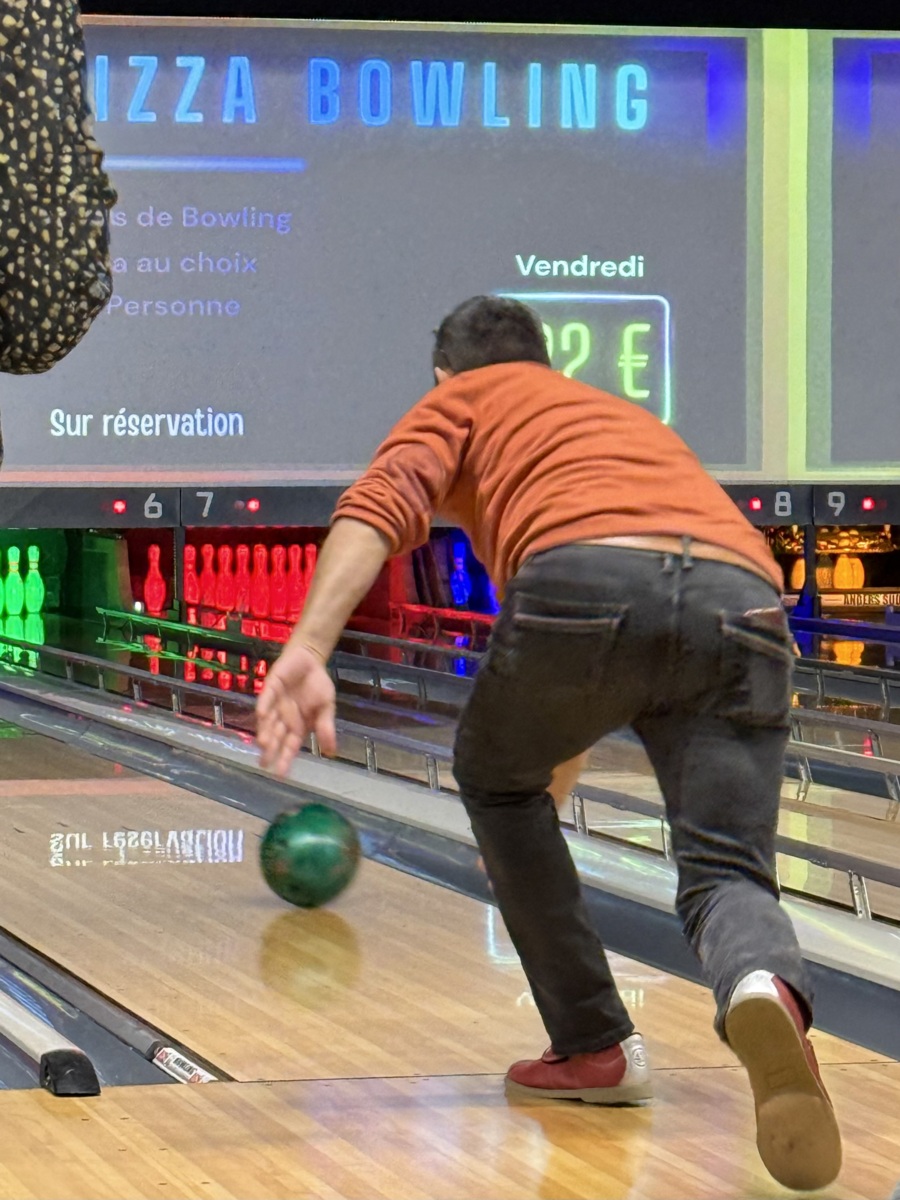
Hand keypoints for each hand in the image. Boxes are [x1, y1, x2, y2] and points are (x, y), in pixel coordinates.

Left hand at [256, 641, 336, 775]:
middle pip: (276, 737)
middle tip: (265, 764)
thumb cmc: (318, 686)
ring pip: (268, 721)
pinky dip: (264, 706)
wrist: (311, 660)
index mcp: (297, 726)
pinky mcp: (270, 688)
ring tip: (263, 744)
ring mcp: (275, 704)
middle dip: (271, 750)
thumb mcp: (326, 707)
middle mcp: (283, 718)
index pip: (290, 746)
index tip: (281, 774)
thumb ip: (325, 727)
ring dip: (265, 731)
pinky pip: (267, 698)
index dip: (285, 759)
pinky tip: (262, 716)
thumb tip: (331, 752)